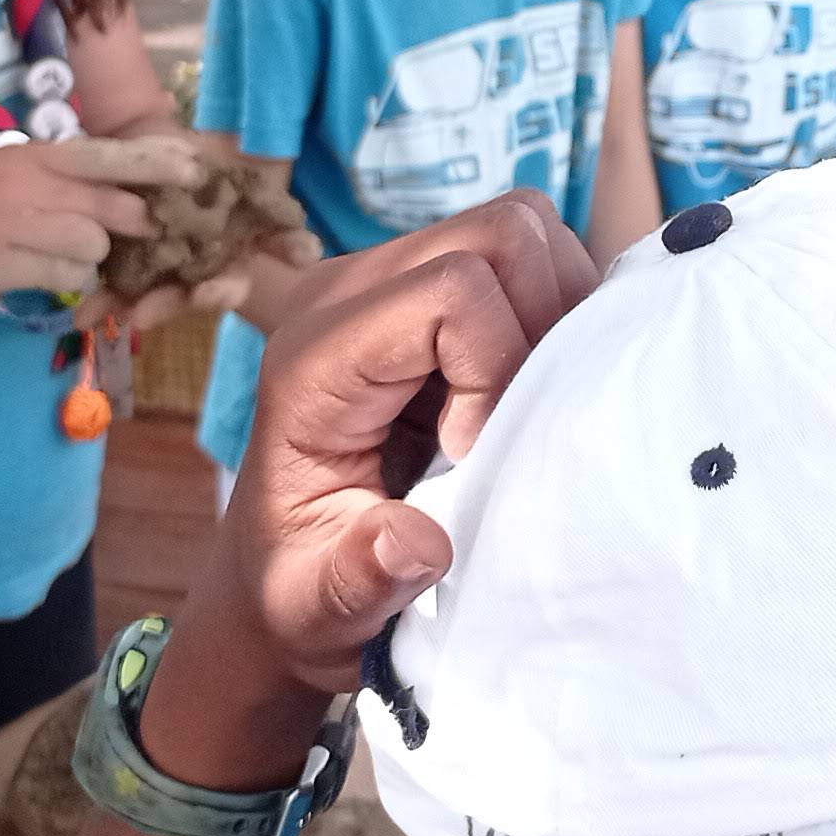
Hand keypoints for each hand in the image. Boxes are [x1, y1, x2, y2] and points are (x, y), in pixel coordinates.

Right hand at [0, 139, 189, 303]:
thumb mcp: (5, 170)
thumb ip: (56, 177)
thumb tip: (112, 191)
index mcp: (35, 155)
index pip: (111, 155)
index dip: (157, 165)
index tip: (196, 172)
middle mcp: (33, 184)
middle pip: (116, 207)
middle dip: (135, 226)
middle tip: (141, 236)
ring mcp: (19, 224)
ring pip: (94, 245)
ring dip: (93, 258)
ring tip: (64, 255)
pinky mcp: (6, 264)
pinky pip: (65, 275)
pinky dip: (67, 280)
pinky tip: (44, 273)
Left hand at [159, 193, 598, 749]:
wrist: (279, 576)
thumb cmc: (299, 591)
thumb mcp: (316, 606)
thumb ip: (360, 577)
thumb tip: (414, 544)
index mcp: (313, 360)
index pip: (453, 289)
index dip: (496, 366)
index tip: (474, 453)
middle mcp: (347, 294)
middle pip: (501, 232)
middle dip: (544, 322)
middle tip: (525, 414)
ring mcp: (390, 280)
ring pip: (523, 229)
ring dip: (556, 313)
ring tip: (528, 401)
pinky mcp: (427, 289)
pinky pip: (526, 256)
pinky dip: (553, 313)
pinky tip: (526, 388)